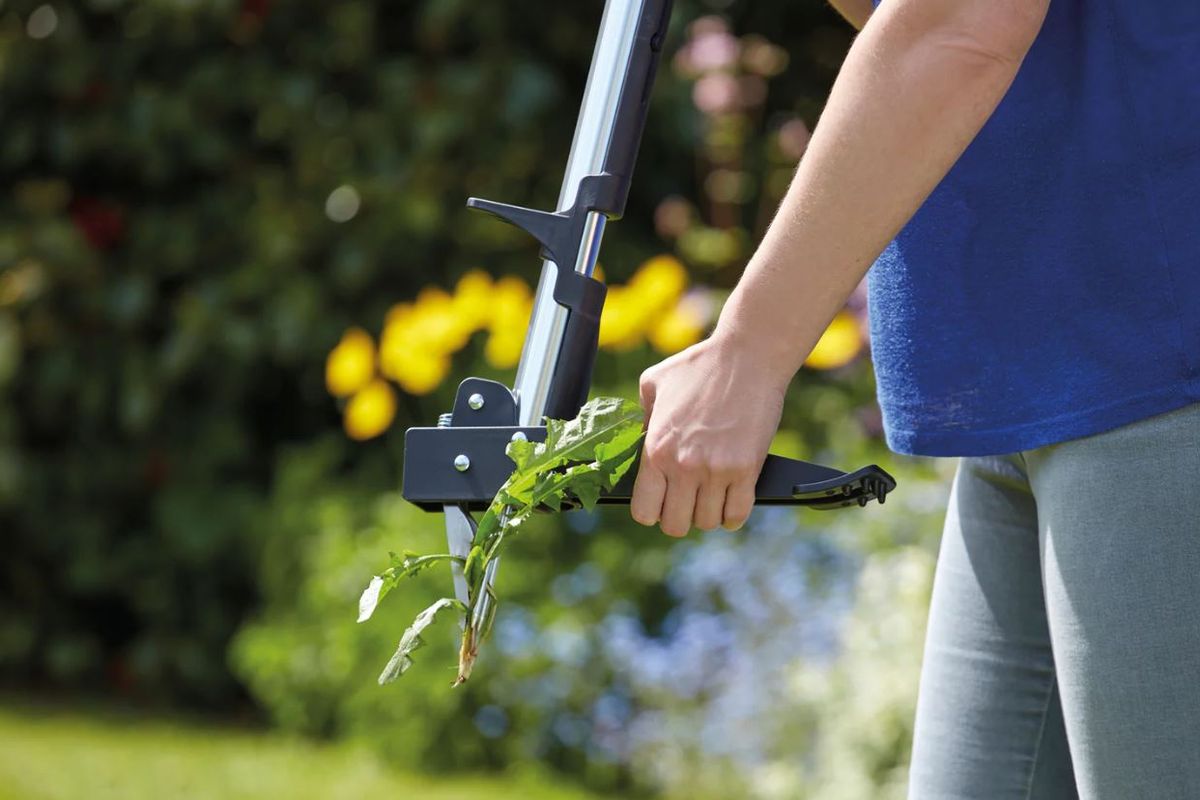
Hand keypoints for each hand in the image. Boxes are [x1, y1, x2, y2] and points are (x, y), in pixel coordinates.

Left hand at [631, 331, 789, 536]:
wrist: (747, 356)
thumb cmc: (699, 365)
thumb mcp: (654, 383)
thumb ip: (642, 418)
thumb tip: (641, 443)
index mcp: (656, 449)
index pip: (644, 511)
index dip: (651, 511)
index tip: (662, 500)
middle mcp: (683, 465)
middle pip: (675, 525)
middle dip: (680, 517)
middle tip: (688, 500)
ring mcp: (716, 470)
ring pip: (707, 522)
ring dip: (708, 514)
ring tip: (711, 496)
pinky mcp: (746, 470)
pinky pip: (737, 515)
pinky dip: (733, 515)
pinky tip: (731, 502)